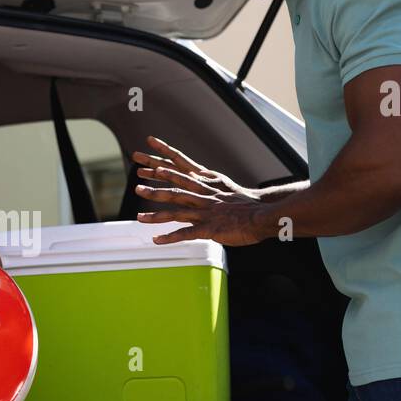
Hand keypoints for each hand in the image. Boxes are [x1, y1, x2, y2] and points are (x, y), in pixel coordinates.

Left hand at [131, 135, 265, 245]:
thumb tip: (202, 183)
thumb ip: (211, 189)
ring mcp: (205, 213)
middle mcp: (203, 197)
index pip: (183, 170)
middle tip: (137, 186)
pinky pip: (186, 233)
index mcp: (207, 186)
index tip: (150, 160)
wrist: (263, 214)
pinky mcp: (209, 228)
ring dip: (157, 215)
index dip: (166, 164)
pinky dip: (170, 237)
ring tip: (139, 218)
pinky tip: (157, 240)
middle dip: (155, 189)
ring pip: (176, 212)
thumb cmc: (246, 205)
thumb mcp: (226, 191)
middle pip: (175, 190)